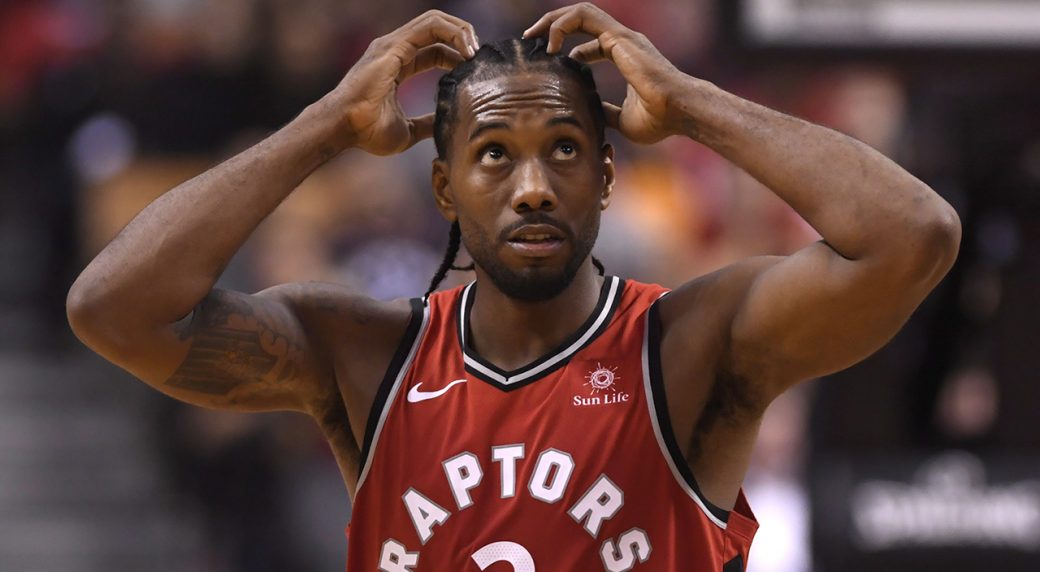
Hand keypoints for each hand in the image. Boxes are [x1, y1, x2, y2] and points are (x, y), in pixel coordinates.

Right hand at [331, 11, 478, 155]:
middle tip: (479, 58)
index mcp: (397, 64)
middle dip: (462, 38)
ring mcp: (392, 44)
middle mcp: (394, 49)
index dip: (457, 56)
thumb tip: (445, 126)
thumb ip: (427, 123)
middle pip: (437, 29)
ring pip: (435, 21)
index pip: (435, 49)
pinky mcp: (394, 45)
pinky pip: (430, 27)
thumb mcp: (409, 131)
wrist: (344, 128)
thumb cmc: (367, 131)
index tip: (473, 71)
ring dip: (461, 32)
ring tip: (475, 51)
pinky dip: (452, 34)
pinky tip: (466, 52)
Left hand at [524, 3, 688, 143]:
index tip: (547, 60)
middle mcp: (622, 41)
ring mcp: (621, 36)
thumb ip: (605, 112)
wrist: (678, 111)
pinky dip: (563, 25)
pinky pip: (584, 16)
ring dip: (554, 20)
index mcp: (624, 55)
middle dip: (552, 26)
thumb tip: (590, 114)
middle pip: (581, 20)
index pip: (589, 43)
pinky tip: (552, 46)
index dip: (566, 47)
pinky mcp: (619, 36)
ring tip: (534, 36)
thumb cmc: (659, 119)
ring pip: (581, 11)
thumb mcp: (621, 119)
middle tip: (530, 40)